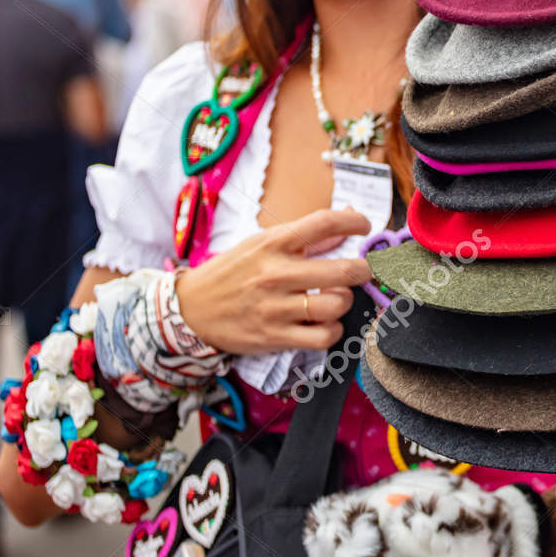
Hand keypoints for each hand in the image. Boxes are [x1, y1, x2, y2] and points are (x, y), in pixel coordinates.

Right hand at [176, 208, 372, 353]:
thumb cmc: (231, 273)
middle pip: (343, 270)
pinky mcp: (275, 336)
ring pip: (337, 305)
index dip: (355, 222)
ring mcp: (276, 307)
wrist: (190, 310)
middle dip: (365, 269)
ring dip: (345, 302)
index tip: (365, 226)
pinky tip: (326, 322)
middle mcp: (276, 273)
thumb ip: (306, 235)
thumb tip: (348, 220)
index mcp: (273, 243)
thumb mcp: (261, 244)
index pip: (325, 222)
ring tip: (337, 298)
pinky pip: (324, 336)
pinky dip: (333, 330)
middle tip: (364, 270)